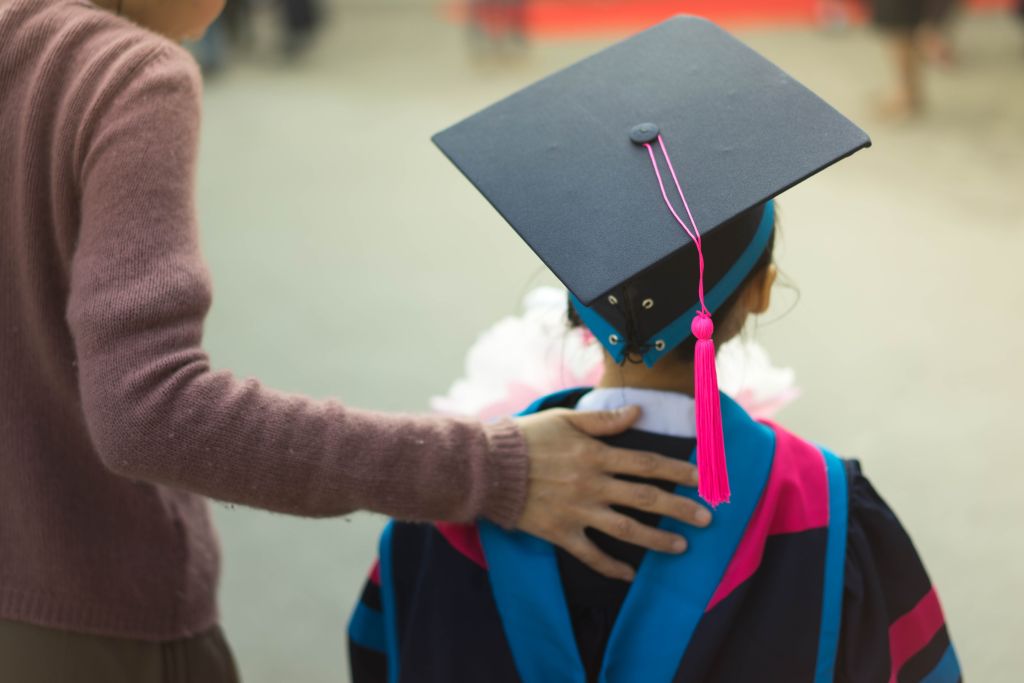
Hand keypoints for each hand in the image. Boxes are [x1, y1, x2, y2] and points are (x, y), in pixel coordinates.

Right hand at [512, 406, 710, 581]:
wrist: (488, 467)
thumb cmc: (526, 438)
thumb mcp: (565, 419)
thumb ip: (603, 420)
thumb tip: (637, 412)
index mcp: (595, 455)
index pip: (647, 463)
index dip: (678, 470)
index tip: (702, 478)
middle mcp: (592, 485)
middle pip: (645, 498)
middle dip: (680, 508)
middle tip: (707, 518)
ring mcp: (577, 512)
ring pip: (626, 529)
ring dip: (657, 539)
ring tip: (682, 547)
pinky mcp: (560, 532)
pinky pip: (591, 555)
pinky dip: (612, 566)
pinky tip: (631, 573)